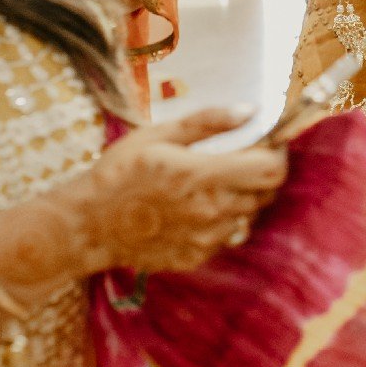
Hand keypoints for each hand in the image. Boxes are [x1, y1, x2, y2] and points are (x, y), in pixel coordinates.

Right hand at [0, 110, 287, 293]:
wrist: (88, 225)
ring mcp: (207, 238)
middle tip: (238, 161)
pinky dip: (222, 220)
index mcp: (203, 175)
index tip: (266, 144)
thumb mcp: (158, 135)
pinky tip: (194, 209)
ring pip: (249, 215)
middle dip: (261, 174)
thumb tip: (249, 110)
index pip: (271, 170)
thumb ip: (207, 122)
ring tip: (210, 185)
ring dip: (241, 198)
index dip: (277, 154)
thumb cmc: (119, 173)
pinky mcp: (199, 256)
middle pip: (266, 193)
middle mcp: (212, 210)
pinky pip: (227, 236)